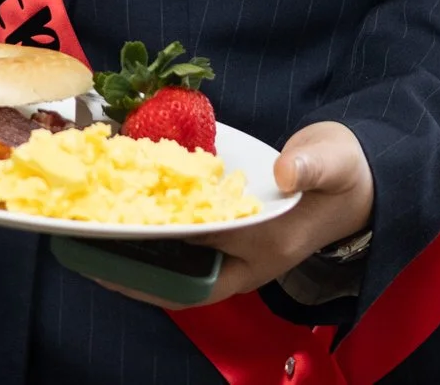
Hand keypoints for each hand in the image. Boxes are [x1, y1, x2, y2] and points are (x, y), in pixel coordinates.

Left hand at [92, 121, 375, 308]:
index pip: (202, 269)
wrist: (355, 179)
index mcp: (267, 247)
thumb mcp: (334, 163)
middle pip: (179, 275)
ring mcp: (234, 247)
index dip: (157, 273)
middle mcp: (245, 257)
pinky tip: (122, 213)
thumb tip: (284, 171)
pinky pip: (181, 240)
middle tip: (84, 251)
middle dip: (131, 268)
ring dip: (133, 253)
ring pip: (175, 262)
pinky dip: (150, 230)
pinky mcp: (226, 229)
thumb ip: (310, 165)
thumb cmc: (343, 174)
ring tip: (88, 237)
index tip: (114, 264)